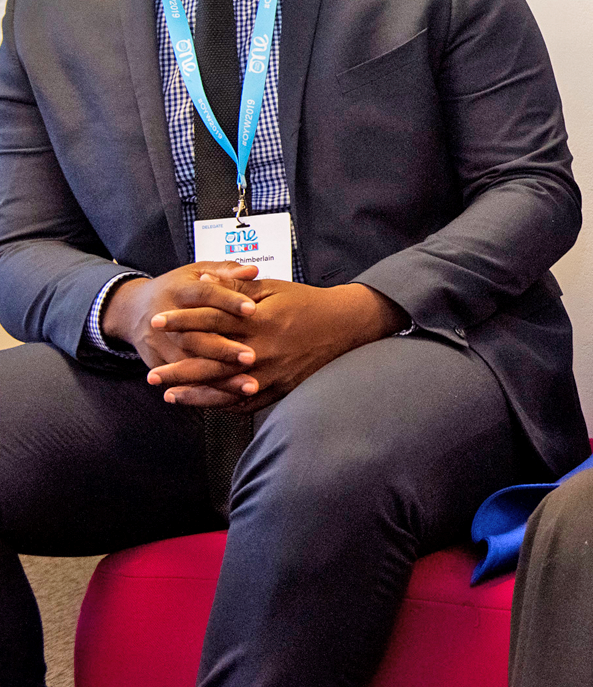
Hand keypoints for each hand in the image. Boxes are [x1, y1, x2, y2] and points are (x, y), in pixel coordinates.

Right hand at [102, 263, 262, 400]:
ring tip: (249, 384)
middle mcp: (165, 319)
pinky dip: (206, 392)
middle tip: (252, 356)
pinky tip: (229, 397)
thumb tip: (252, 271)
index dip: (229, 301)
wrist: (133, 310)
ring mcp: (160, 345)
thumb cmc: (177, 289)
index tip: (253, 309)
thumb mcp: (198, 272)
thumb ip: (226, 271)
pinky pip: (183, 382)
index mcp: (179, 291)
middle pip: (195, 336)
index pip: (205, 295)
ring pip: (190, 364)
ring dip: (219, 377)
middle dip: (224, 348)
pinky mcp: (158, 363)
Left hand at [145, 280, 405, 409]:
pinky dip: (222, 405)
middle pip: (212, 361)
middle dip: (179, 369)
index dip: (182, 321)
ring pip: (225, 387)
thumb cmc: (308, 302)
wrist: (346, 325)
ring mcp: (272, 372)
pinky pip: (246, 402)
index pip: (212, 320)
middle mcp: (263, 349)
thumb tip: (202, 281)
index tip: (156, 323)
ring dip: (195, 392)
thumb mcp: (273, 288)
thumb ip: (237, 286)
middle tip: (150, 375)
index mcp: (259, 319)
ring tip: (168, 394)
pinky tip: (203, 405)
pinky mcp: (280, 387)